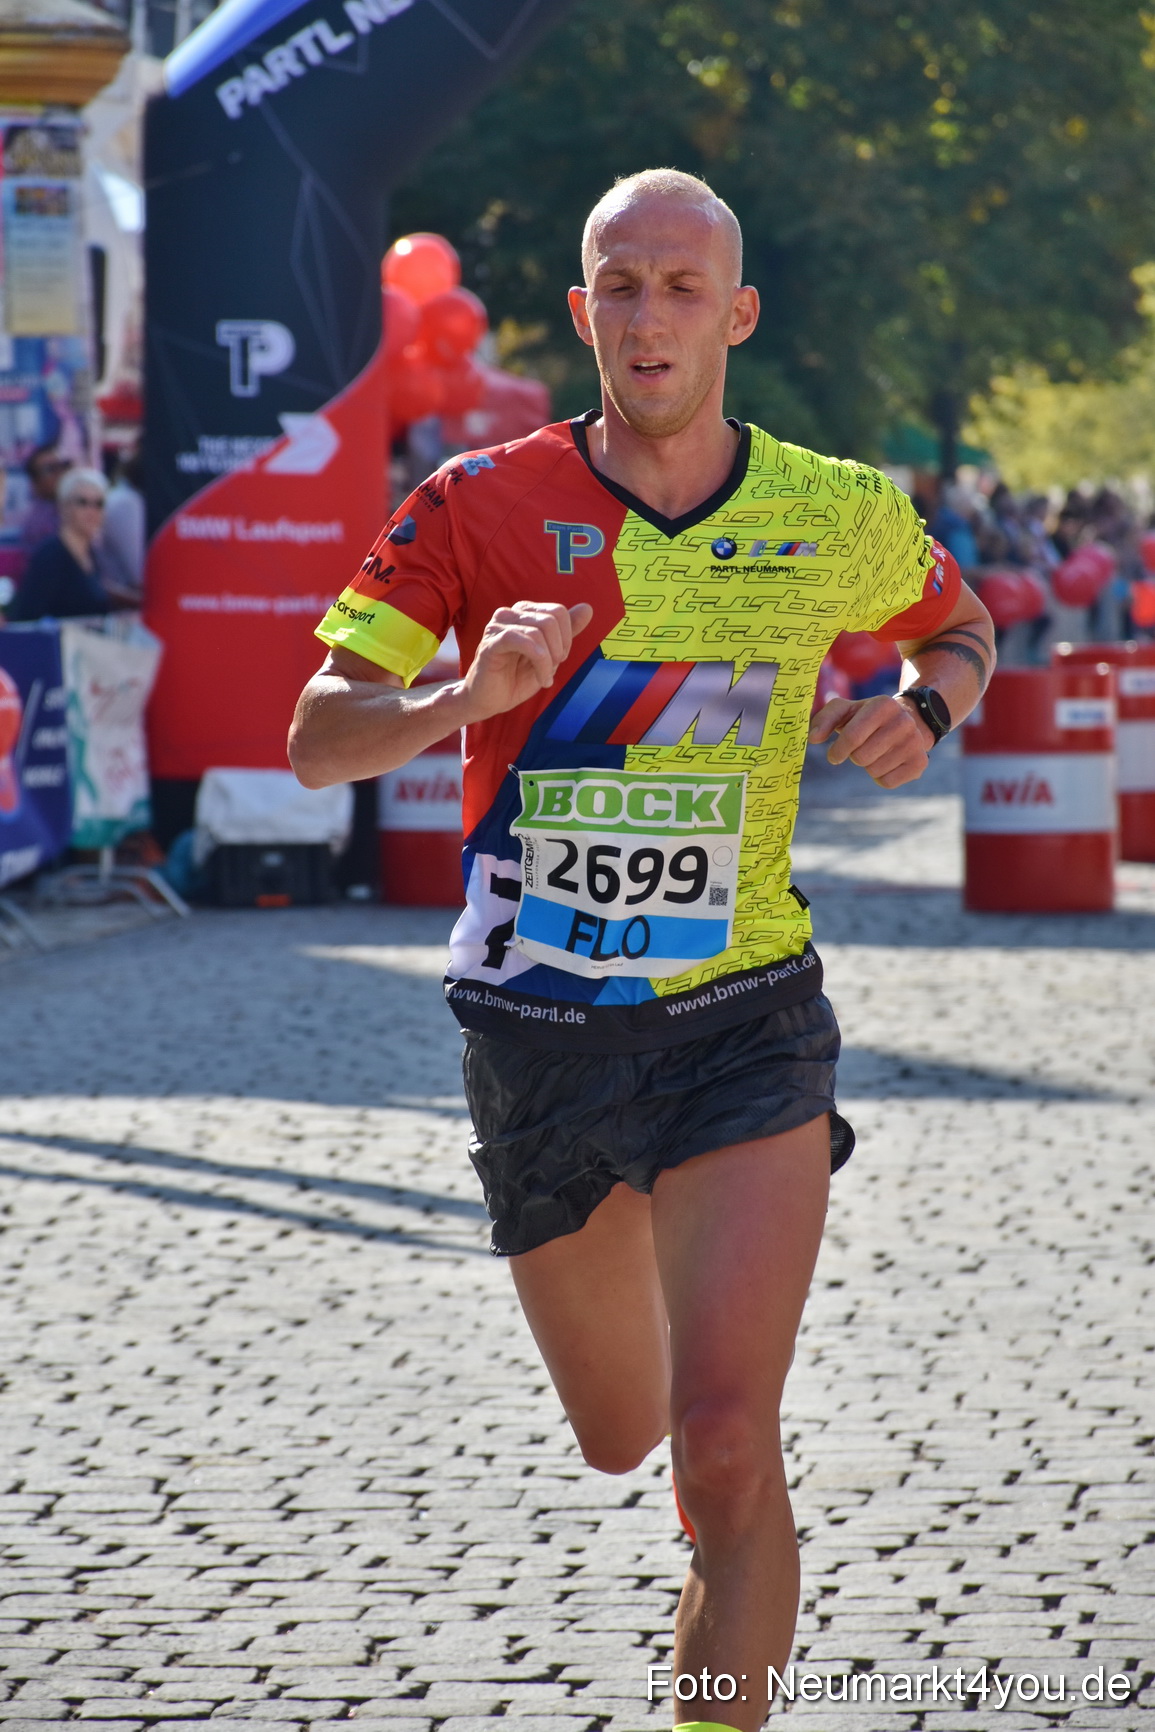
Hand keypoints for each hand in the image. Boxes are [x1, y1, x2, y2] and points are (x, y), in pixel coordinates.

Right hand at [460, 600, 593, 721]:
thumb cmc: (516, 677)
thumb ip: (567, 632)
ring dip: (548, 660)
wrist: (488, 700)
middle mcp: (510, 614)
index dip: (567, 637)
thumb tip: (587, 608)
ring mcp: (498, 627)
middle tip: (554, 668)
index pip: (557, 611)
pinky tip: (540, 677)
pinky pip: (521, 641)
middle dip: (559, 648)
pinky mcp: (490, 643)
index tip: (561, 658)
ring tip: (545, 677)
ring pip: (537, 631)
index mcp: (524, 612)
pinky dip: (538, 661)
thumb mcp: (549, 654)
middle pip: (550, 619)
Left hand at [808, 693, 935, 788]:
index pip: (852, 737)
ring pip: (874, 771)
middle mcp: (903, 722)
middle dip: (855, 756)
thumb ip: (824, 719)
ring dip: (868, 765)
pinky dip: (880, 777)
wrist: (906, 722)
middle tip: (862, 748)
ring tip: (876, 751)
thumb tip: (813, 738)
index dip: (837, 750)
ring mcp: (915, 743)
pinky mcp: (920, 763)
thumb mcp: (845, 711)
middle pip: (861, 758)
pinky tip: (887, 762)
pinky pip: (887, 782)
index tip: (834, 755)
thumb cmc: (866, 718)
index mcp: (883, 705)